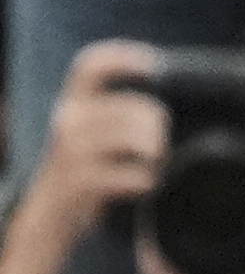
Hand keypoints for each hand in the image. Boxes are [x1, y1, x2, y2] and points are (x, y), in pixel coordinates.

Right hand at [19, 42, 167, 244]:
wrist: (51, 216)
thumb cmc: (86, 170)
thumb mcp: (92, 134)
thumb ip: (116, 114)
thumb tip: (164, 106)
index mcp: (73, 104)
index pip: (91, 65)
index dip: (123, 57)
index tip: (155, 63)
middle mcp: (68, 120)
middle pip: (135, 108)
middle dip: (158, 128)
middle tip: (158, 147)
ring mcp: (71, 150)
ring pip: (138, 140)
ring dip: (156, 156)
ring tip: (152, 165)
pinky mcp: (81, 181)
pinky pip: (136, 175)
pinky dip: (147, 181)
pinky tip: (143, 185)